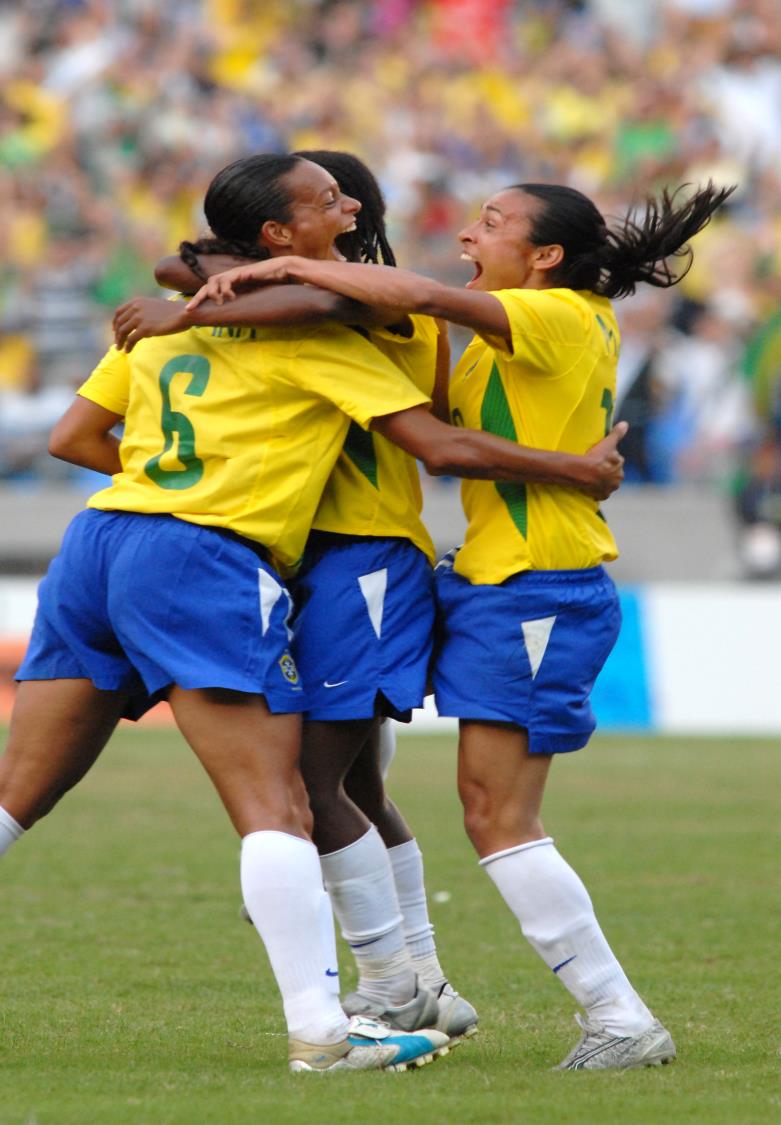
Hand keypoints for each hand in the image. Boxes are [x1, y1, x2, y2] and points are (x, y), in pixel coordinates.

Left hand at [113, 297, 188, 351]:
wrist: (183, 313)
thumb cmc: (172, 311)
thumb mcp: (153, 305)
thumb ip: (143, 311)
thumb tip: (138, 323)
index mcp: (137, 302)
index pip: (119, 312)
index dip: (115, 322)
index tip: (115, 330)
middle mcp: (135, 308)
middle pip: (119, 322)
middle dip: (116, 334)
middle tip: (117, 343)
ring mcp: (139, 318)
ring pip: (123, 331)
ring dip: (120, 341)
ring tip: (120, 349)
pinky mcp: (145, 329)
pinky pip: (131, 339)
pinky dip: (128, 346)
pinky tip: (128, 351)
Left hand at [185, 256, 300, 309]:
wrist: (284, 271)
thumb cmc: (273, 285)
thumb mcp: (255, 297)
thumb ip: (245, 304)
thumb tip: (239, 317)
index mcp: (232, 284)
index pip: (211, 290)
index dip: (201, 299)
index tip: (193, 311)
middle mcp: (231, 277)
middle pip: (207, 284)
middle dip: (197, 297)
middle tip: (189, 309)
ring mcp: (235, 273)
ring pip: (213, 280)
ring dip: (212, 293)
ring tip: (218, 302)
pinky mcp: (242, 272)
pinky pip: (227, 279)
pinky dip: (225, 289)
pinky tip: (230, 297)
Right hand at [582, 420, 627, 499]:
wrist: (585, 473)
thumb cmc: (596, 456)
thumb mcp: (607, 442)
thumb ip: (617, 433)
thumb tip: (625, 423)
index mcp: (620, 465)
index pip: (616, 461)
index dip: (608, 460)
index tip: (599, 458)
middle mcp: (618, 478)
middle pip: (613, 474)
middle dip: (607, 472)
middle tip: (595, 468)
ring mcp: (610, 488)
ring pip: (607, 485)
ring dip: (602, 482)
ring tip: (592, 478)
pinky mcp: (602, 496)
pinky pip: (600, 494)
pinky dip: (597, 492)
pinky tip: (590, 488)